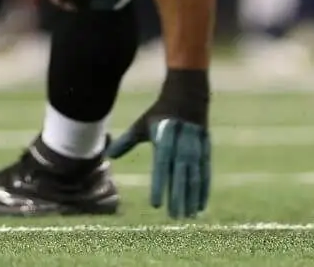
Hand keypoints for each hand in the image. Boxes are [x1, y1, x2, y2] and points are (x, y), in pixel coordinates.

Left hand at [105, 69, 209, 218]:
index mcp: (165, 140)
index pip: (161, 167)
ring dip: (192, 198)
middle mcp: (182, 146)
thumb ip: (127, 141)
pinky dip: (203, 190)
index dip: (159, 186)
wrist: (188, 96)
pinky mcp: (205, 151)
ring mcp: (196, 149)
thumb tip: (108, 154)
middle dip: (177, 197)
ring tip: (188, 216)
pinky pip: (205, 174)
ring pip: (194, 177)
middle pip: (180, 176)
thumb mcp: (143, 125)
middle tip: (174, 217)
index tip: (155, 205)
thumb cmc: (161, 114)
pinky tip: (200, 206)